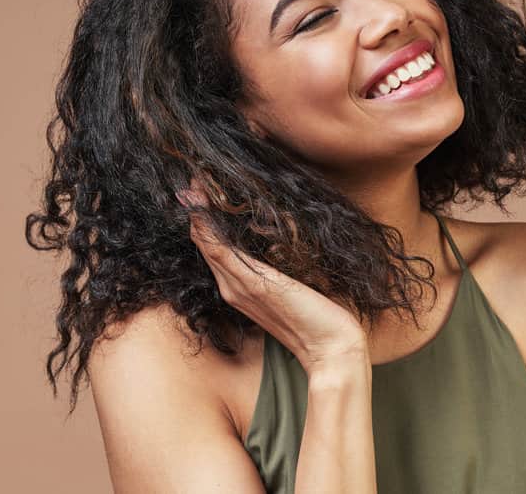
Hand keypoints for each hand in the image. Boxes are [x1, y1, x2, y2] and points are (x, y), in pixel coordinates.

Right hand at [177, 181, 368, 373]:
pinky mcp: (254, 284)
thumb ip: (282, 266)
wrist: (331, 348)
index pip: (213, 246)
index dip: (205, 218)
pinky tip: (202, 209)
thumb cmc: (320, 316)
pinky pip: (221, 251)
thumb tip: (282, 239)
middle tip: (193, 177)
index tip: (204, 187)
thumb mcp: (296, 283)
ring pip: (208, 243)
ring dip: (199, 212)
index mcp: (241, 287)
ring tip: (193, 182)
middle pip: (204, 242)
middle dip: (197, 209)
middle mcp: (233, 287)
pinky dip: (209, 229)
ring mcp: (240, 287)